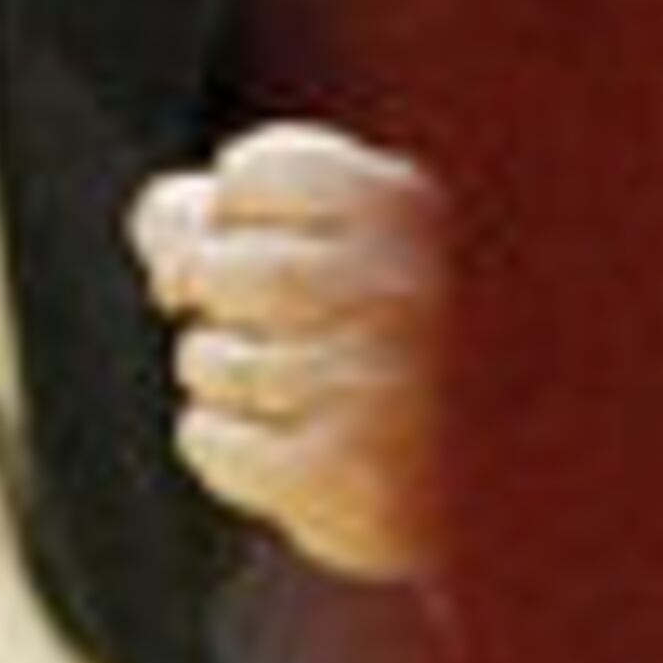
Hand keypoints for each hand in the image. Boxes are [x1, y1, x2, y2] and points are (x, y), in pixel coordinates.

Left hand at [130, 120, 444, 586]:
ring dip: (224, 381)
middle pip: (215, 267)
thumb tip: (162, 224)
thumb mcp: (347, 251)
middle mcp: (393, 286)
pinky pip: (208, 438)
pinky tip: (286, 447)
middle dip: (218, 300)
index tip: (274, 244)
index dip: (235, 215)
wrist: (500, 488)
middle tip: (278, 332)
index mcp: (407, 208)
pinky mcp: (338, 473)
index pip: (250, 173)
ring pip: (207, 357)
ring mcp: (367, 383)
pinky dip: (222, 445)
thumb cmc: (413, 352)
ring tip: (298, 397)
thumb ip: (240, 219)